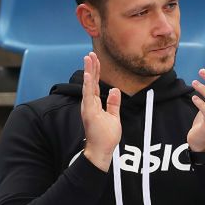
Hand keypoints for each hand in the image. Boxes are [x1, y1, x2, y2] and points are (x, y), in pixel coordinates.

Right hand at [81, 52, 122, 171]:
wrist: (102, 151)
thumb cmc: (106, 137)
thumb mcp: (114, 117)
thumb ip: (114, 103)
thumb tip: (115, 90)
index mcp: (95, 104)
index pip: (95, 85)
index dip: (96, 72)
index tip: (95, 59)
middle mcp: (90, 104)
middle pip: (91, 82)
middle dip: (91, 67)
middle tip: (90, 54)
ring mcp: (88, 107)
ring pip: (88, 86)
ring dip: (89, 71)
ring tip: (88, 58)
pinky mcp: (89, 112)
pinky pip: (89, 96)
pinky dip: (89, 84)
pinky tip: (89, 75)